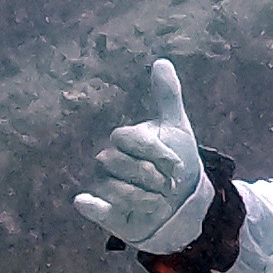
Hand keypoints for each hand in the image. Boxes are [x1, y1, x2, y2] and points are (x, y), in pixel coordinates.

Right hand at [71, 58, 214, 253]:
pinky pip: (92, 206)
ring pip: (115, 188)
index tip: (177, 166)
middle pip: (120, 163)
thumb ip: (168, 96)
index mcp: (124, 141)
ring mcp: (104, 186)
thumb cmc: (177, 166)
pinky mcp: (104, 211)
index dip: (155, 152)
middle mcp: (108, 161)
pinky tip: (88, 202)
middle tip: (169, 186)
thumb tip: (161, 61)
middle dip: (152, 176)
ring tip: (159, 202)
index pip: (128, 138)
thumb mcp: (177, 129)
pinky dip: (91, 205)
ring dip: (144, 198)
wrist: (184, 205)